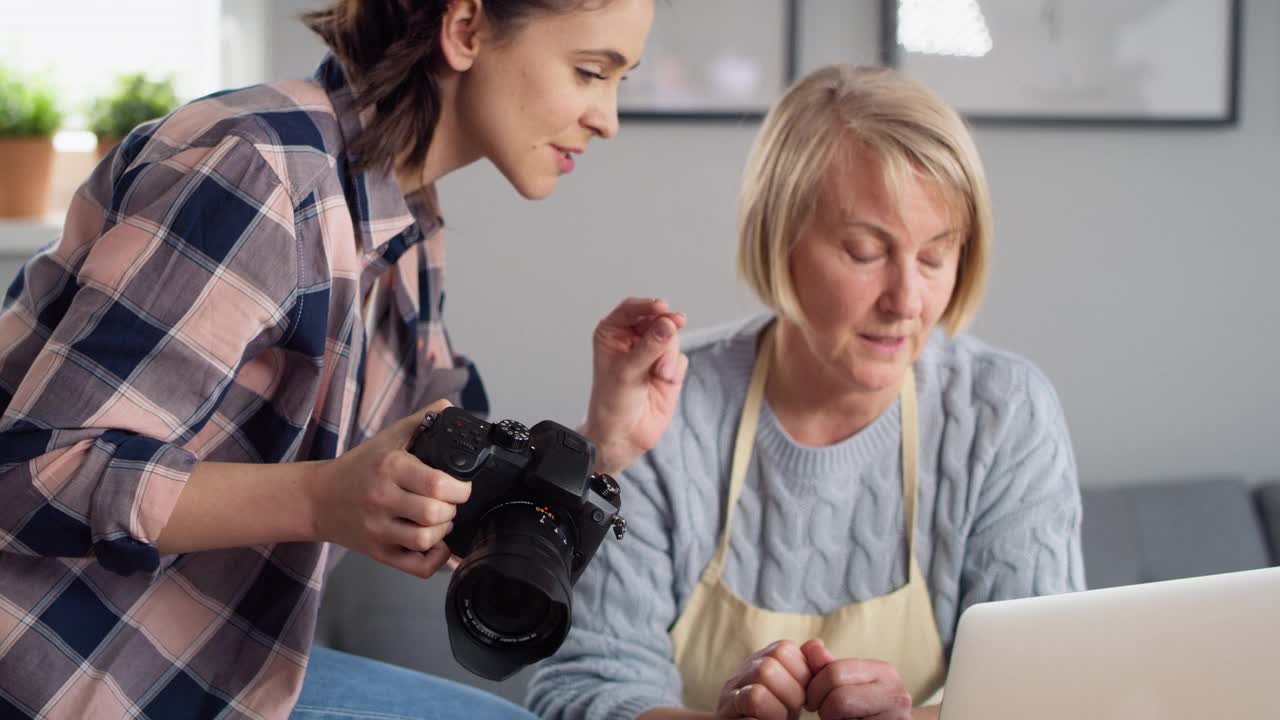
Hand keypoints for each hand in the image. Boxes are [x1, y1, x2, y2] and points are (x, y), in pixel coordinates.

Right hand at [312, 399, 470, 577]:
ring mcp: (378, 529)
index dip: (459, 488)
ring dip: (442, 532)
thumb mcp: (388, 438)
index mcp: (390, 468)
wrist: (318, 498)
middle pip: (434, 514)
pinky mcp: (378, 552)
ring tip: (439, 520)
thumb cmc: (359, 467)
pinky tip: (435, 545)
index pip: (436, 483)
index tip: (461, 486)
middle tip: (448, 503)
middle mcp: (382, 499)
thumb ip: (421, 420)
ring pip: (424, 540)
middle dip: (452, 509)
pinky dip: (435, 560)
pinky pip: (416, 567)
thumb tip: (450, 407)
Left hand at [582, 297, 687, 474]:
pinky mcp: (668, 367)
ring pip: (672, 338)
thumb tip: (668, 324)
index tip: (662, 307)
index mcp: (613, 333)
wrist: (625, 434)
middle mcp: (633, 339)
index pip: (631, 308)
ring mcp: (652, 352)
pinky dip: (674, 369)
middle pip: (657, 319)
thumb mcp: (627, 371)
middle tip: (673, 329)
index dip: (647, 305)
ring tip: (659, 374)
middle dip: (664, 331)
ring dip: (668, 355)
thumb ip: (649, 346)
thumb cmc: (612, 402)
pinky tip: (663, 381)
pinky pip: (680, 357)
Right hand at [715, 640, 812, 719]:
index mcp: (759, 660)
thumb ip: (808, 667)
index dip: (802, 675)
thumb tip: (817, 644)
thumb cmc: (776, 712)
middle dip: (791, 695)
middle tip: (791, 710)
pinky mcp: (725, 719)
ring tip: (778, 719)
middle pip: (767, 668)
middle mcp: (740, 676)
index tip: (802, 694)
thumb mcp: (796, 687)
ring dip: (777, 713)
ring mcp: (728, 699)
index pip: (783, 650)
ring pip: (756, 695)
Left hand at [801, 640, 912, 719]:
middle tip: (824, 712)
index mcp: (884, 672)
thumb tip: (810, 646)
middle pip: (839, 699)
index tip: (814, 698)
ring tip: (839, 718)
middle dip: (823, 707)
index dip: (815, 688)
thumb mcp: (851, 680)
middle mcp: (895, 695)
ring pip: (843, 718)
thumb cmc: (869, 702)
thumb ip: (827, 665)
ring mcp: (896, 718)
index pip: (835, 673)